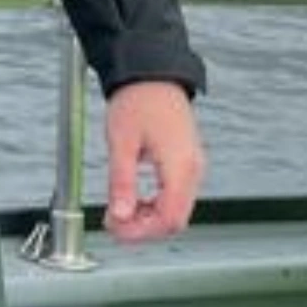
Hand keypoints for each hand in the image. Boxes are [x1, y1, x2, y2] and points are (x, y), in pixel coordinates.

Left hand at [102, 80, 204, 241]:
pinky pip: (175, 197)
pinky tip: (133, 201)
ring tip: (119, 210)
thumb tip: (119, 215)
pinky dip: (154, 206)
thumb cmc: (137, 100)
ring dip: (147, 219)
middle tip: (113, 221)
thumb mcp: (121, 143)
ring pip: (176, 211)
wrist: (152, 74)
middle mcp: (193, 170)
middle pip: (175, 220)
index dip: (141, 232)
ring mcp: (192, 168)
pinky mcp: (186, 164)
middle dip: (143, 228)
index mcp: (180, 166)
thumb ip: (122, 182)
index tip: (114, 229)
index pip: (170, 219)